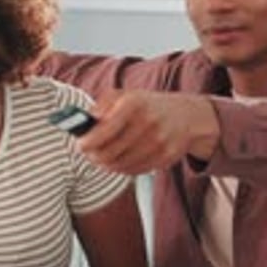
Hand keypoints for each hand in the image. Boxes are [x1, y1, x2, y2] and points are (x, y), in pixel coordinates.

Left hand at [78, 90, 219, 174]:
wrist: (185, 116)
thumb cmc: (146, 105)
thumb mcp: (124, 95)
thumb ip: (101, 105)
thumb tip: (86, 120)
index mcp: (134, 103)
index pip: (105, 129)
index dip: (89, 141)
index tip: (80, 145)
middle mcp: (148, 122)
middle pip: (110, 152)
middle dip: (95, 156)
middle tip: (90, 154)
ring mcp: (159, 142)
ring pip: (120, 165)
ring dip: (107, 164)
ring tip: (103, 158)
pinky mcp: (165, 158)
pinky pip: (134, 170)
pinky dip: (123, 168)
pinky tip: (120, 160)